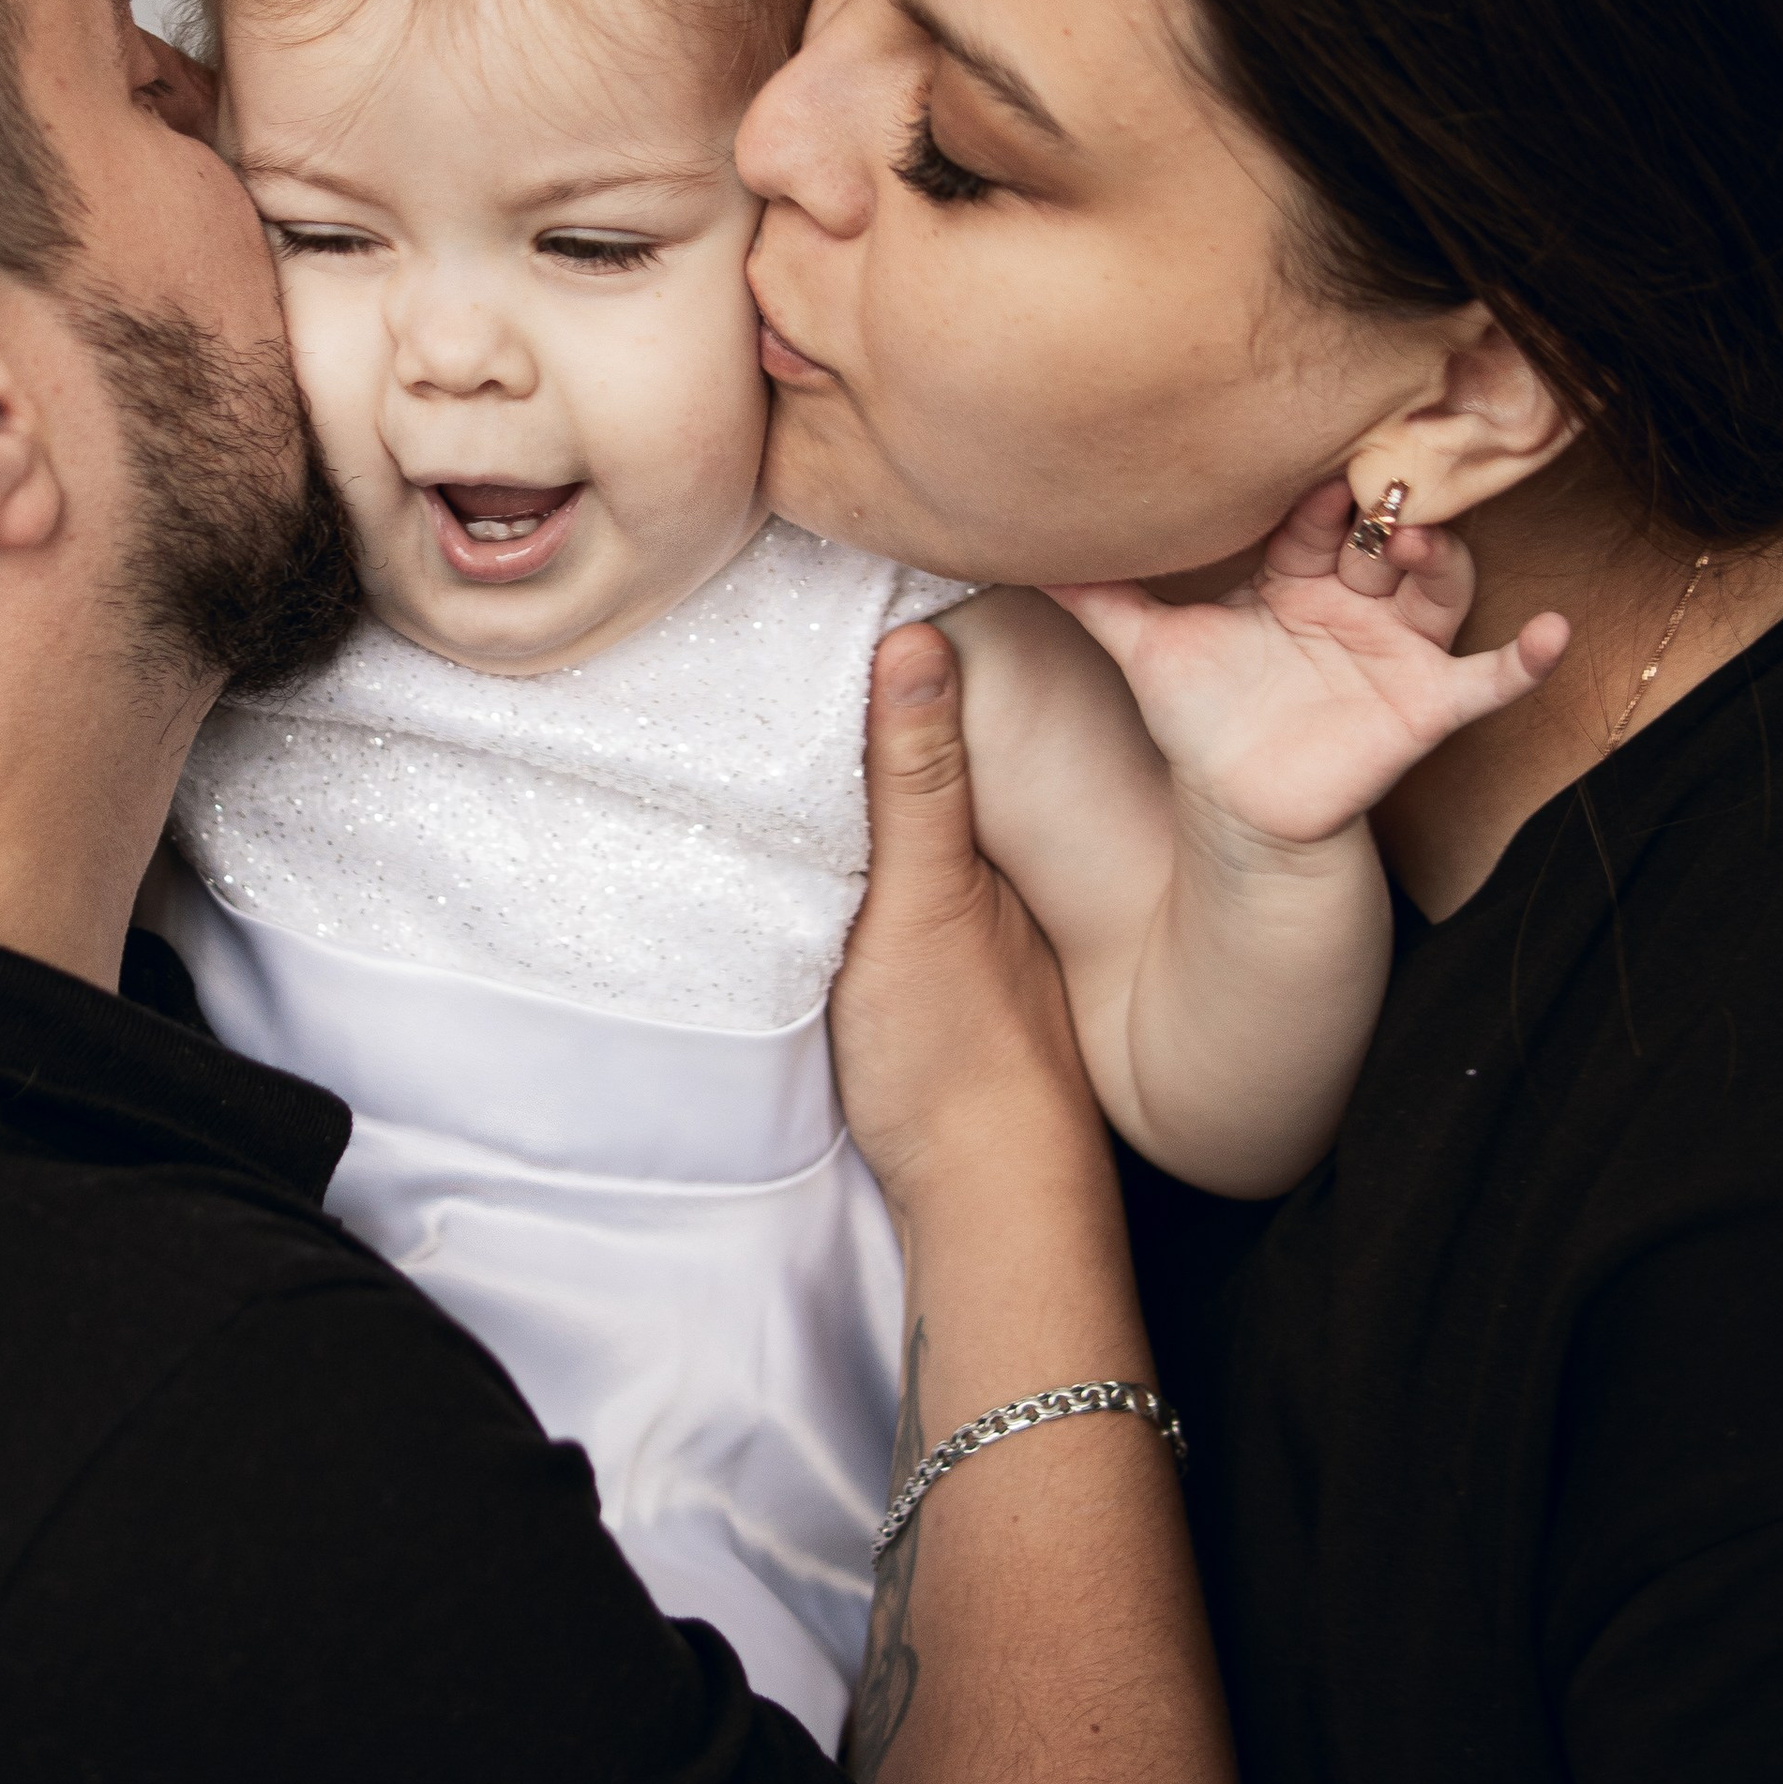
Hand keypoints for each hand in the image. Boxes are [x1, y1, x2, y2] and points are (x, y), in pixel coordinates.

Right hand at [831, 623, 1090, 1204]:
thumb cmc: (958, 1052)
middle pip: (921, 764)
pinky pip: (896, 883)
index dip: (898, 648)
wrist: (991, 1202)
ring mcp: (965, 928)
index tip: (839, 581)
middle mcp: (984, 873)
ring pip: (910, 827)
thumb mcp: (921, 901)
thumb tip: (920, 637)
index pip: (939, 712)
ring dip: (863, 781)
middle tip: (794, 629)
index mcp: (988, 839)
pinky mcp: (936, 977)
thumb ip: (918, 782)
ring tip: (791, 712)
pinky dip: (864, 849)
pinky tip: (827, 837)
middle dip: (875, 706)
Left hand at [1048, 481, 1568, 851]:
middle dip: (1386, 512)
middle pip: (1384, 535)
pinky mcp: (1426, 706)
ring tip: (1420, 548)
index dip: (1317, 495)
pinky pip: (1489, 678)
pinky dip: (1526, 657)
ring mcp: (1396, 650)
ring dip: (1442, 560)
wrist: (1234, 810)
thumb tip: (1010, 540)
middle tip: (1373, 493)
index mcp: (1293, 576)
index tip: (1310, 467)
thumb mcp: (1145, 648)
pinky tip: (1552, 635)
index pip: (1315, 516)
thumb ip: (1094, 594)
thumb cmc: (1198, 720)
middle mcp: (1352, 601)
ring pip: (1441, 585)